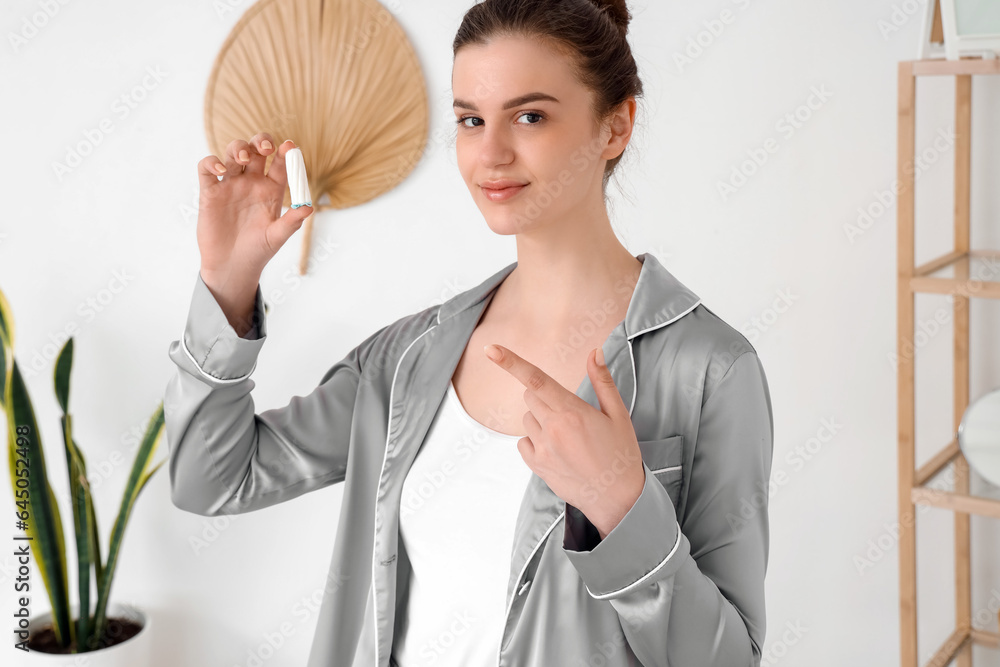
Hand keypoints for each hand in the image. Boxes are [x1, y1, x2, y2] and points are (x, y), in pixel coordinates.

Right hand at [196, 132, 312, 294]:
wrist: (232, 266)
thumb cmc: (258, 252)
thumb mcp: (276, 237)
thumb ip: (291, 222)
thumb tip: (309, 208)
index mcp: (271, 190)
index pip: (280, 165)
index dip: (286, 153)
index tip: (290, 147)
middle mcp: (251, 183)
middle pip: (256, 151)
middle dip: (261, 141)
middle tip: (266, 147)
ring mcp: (230, 185)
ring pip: (233, 153)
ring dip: (238, 148)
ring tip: (243, 159)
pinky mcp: (210, 192)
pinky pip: (207, 168)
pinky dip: (211, 162)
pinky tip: (220, 170)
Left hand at [484, 344, 645, 537]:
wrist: (618, 499)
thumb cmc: (621, 454)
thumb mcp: (618, 415)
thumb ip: (602, 381)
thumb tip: (595, 352)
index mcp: (573, 412)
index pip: (535, 379)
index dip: (510, 362)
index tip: (490, 349)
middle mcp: (553, 429)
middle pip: (530, 396)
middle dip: (544, 396)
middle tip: (568, 411)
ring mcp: (543, 449)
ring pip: (527, 418)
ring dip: (540, 418)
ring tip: (566, 434)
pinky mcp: (537, 466)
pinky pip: (523, 441)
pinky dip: (534, 439)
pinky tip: (556, 448)